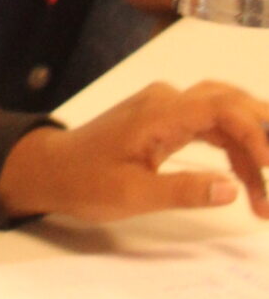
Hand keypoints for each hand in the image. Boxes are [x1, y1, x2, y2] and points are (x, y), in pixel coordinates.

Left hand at [0, 84, 268, 224]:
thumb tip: (232, 188)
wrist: (51, 169)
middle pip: (229, 102)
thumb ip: (184, 191)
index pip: (220, 108)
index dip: (252, 133)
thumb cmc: (86, 181)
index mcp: (159, 113)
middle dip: (262, 132)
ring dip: (249, 150)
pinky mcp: (165, 121)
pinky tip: (248, 179)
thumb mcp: (134, 195)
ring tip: (266, 197)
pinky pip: (209, 126)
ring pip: (223, 117)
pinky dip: (232, 150)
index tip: (268, 168)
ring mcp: (166, 108)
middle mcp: (166, 101)